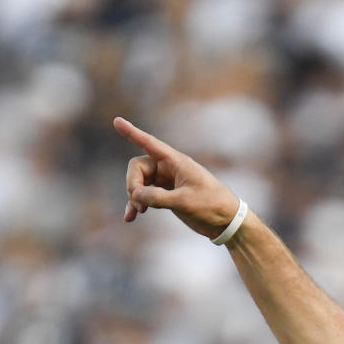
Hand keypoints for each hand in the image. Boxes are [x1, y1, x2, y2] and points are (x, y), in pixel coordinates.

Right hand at [114, 117, 241, 235]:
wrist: (227, 222)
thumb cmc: (211, 206)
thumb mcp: (184, 202)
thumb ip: (158, 197)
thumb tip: (136, 195)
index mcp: (175, 161)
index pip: (149, 144)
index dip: (132, 133)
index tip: (116, 121)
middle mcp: (169, 168)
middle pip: (138, 168)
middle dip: (133, 184)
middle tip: (138, 202)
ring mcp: (167, 182)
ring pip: (140, 183)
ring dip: (134, 197)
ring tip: (136, 213)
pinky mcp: (167, 196)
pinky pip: (146, 197)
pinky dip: (138, 205)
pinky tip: (130, 217)